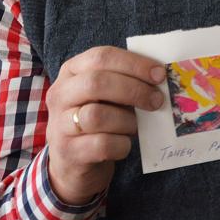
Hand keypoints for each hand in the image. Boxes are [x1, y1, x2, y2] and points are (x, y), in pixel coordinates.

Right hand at [45, 46, 165, 204]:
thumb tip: (159, 78)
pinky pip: (102, 145)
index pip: (101, 57)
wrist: (73, 162)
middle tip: (157, 100)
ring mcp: (60, 124)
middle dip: (134, 90)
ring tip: (135, 126)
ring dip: (126, 120)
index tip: (159, 74)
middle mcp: (60, 94)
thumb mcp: (105, 95)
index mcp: (71, 71)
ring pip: (97, 115)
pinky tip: (124, 144)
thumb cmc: (97, 120)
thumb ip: (125, 81)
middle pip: (97, 82)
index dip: (133, 64)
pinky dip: (121, 144)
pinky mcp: (68, 152)